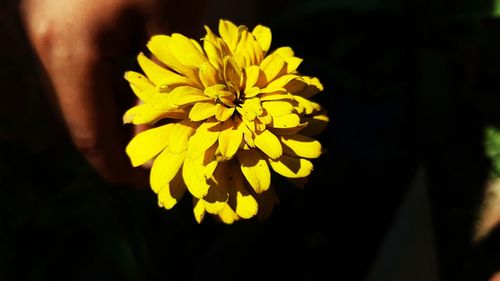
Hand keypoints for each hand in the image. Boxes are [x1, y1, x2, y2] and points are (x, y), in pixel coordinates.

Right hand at [19, 0, 204, 187]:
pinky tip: (135, 95)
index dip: (118, 168)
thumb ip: (160, 88)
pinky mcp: (51, 17)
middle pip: (77, 116)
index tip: (149, 185)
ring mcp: (41, 27)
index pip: (90, 134)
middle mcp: (41, 42)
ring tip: (153, 131)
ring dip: (110, 117)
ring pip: (74, 92)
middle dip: (117, 144)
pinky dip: (103, 87)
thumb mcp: (172, 28)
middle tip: (157, 159)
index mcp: (68, 51)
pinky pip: (74, 66)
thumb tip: (156, 135)